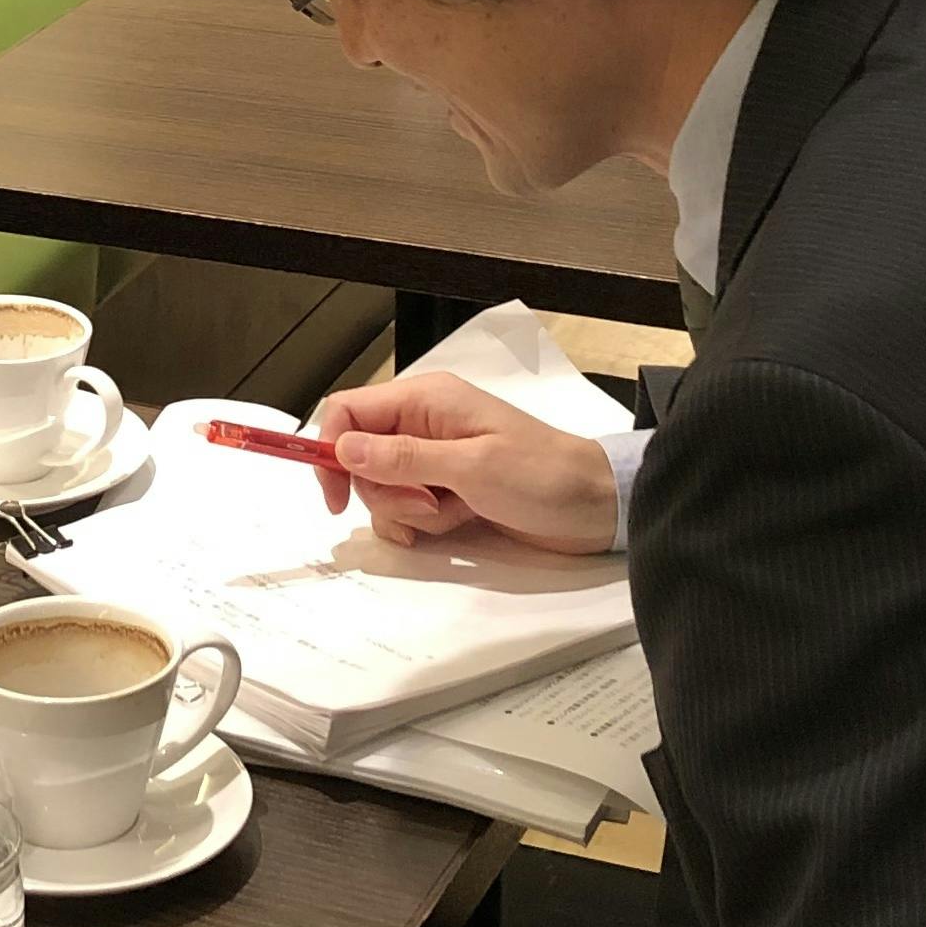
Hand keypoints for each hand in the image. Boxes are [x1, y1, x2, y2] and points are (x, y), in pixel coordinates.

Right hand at [309, 371, 617, 556]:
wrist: (594, 508)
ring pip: (381, 489)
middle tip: (428, 505)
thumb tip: (344, 447)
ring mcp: (434, 460)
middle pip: (360, 458)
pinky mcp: (446, 491)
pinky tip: (456, 524)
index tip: (337, 496)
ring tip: (451, 513)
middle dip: (383, 492)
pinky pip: (406, 511)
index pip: (349, 412)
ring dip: (406, 512)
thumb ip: (404, 458)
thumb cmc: (543, 476)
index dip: (330, 450)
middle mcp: (423, 426)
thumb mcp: (472, 467)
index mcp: (426, 401)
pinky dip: (421, 525)